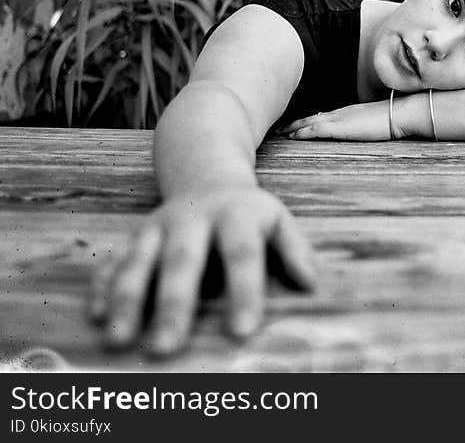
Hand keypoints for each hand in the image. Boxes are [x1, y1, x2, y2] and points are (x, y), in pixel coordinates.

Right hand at [89, 189, 315, 355]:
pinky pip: (113, 259)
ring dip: (128, 299)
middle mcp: (193, 218)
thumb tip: (311, 284)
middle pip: (183, 261)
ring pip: (139, 260)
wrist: (206, 175)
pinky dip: (103, 285)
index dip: (243, 291)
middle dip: (174, 304)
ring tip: (120, 339)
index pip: (242, 254)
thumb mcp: (277, 220)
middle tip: (167, 347)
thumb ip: (295, 250)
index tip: (242, 332)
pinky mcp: (134, 235)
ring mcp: (159, 225)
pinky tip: (97, 315)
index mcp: (236, 215)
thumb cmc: (249, 213)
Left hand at [282, 99, 395, 140]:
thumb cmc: (394, 118)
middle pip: (311, 117)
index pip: (323, 116)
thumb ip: (367, 124)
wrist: (400, 113)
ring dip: (293, 127)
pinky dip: (302, 132)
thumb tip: (364, 128)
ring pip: (309, 122)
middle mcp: (340, 113)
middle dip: (295, 123)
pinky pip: (316, 130)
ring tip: (279, 133)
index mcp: (348, 112)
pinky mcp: (340, 127)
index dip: (308, 120)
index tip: (297, 124)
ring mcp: (339, 119)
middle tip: (280, 128)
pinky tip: (292, 137)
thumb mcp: (376, 122)